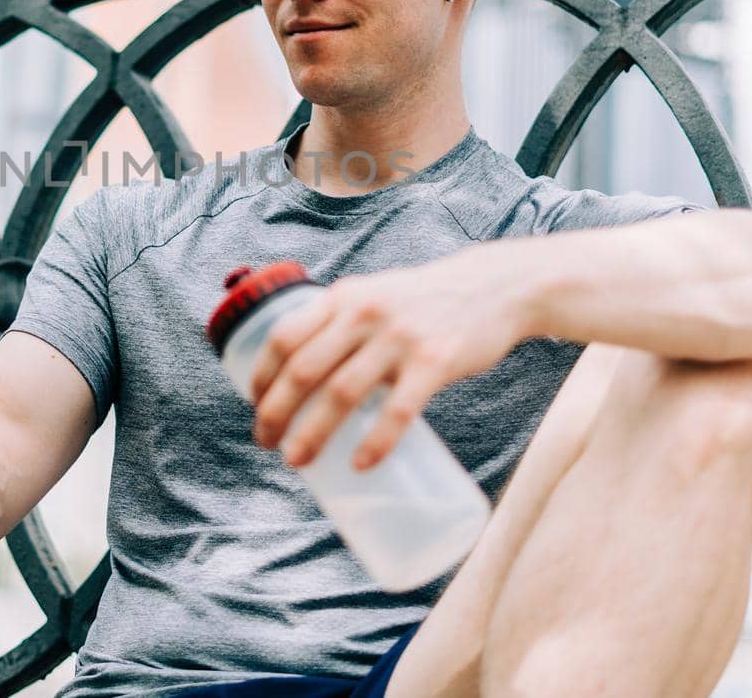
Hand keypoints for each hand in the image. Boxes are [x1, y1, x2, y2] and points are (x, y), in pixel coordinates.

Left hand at [248, 246, 536, 470]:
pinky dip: (375, 442)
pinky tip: (359, 465)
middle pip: (303, 370)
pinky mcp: (435, 362)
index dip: (261, 376)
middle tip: (266, 443)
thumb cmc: (425, 302)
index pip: (284, 337)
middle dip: (276, 412)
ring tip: (297, 460)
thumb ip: (342, 324)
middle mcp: (364, 314)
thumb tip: (304, 376)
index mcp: (343, 298)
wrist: (495, 287)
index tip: (255, 406)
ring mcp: (399, 338)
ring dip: (312, 433)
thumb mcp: (374, 295)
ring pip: (342, 394)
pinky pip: (398, 410)